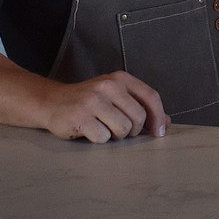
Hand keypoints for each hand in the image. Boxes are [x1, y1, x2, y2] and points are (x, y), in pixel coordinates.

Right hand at [43, 71, 170, 142]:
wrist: (53, 102)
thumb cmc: (89, 102)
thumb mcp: (116, 97)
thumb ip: (140, 106)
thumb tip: (166, 123)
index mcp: (120, 78)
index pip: (151, 96)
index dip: (159, 117)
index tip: (160, 132)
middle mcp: (108, 86)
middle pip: (138, 117)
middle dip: (132, 130)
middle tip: (118, 128)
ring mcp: (93, 100)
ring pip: (123, 129)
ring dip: (115, 135)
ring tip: (102, 127)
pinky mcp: (80, 117)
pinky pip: (103, 137)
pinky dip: (99, 139)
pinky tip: (89, 130)